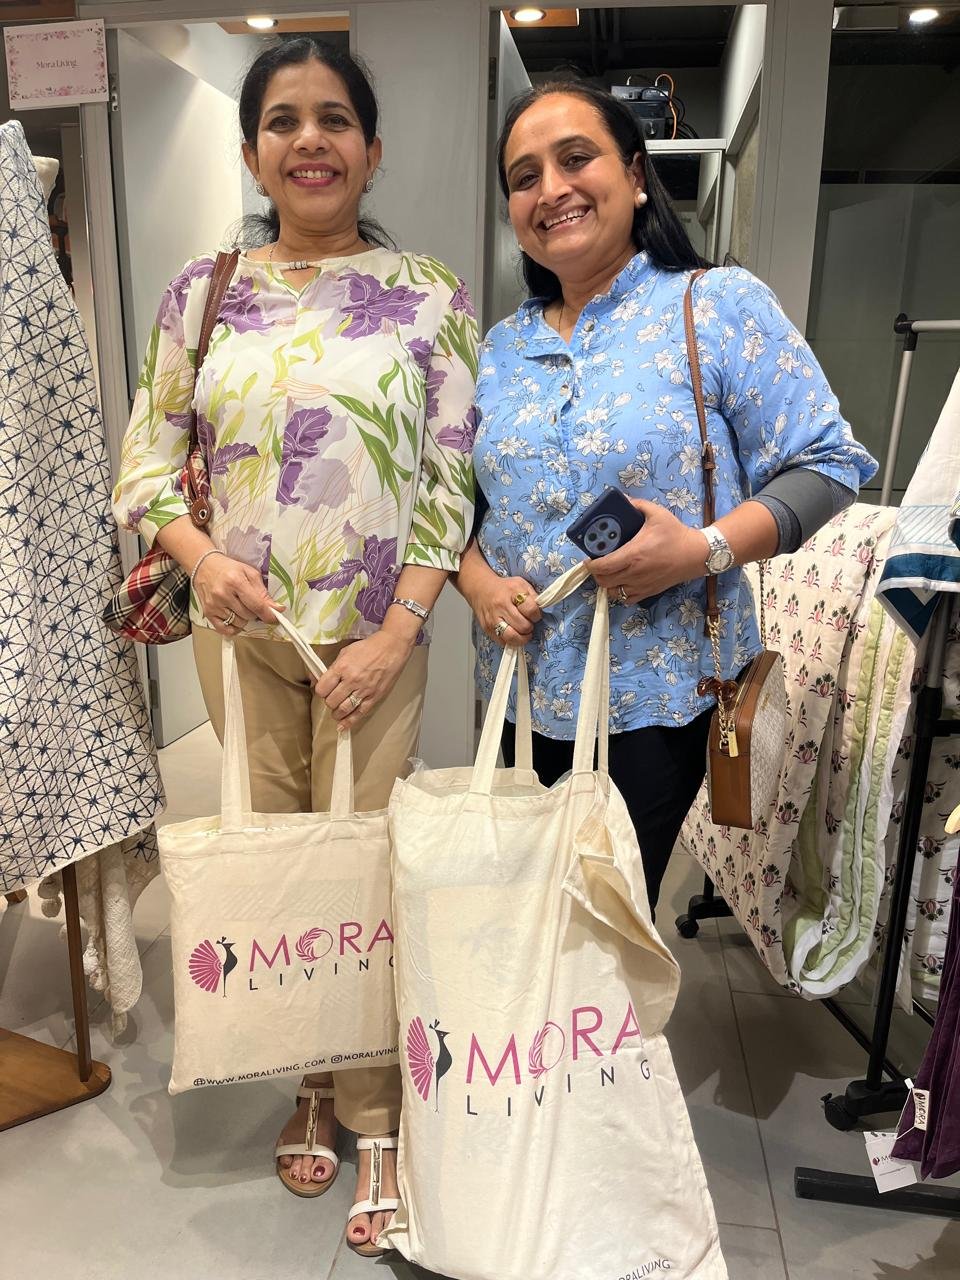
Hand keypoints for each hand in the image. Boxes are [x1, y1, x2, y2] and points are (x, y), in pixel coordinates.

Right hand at [193, 552, 283, 635]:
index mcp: (236, 581)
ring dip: (244, 618)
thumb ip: (263, 592)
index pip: (257, 605)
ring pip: (239, 623)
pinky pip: (225, 630)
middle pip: (249, 616)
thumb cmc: (228, 568)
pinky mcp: (208, 613)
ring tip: (239, 605)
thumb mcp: (249, 572)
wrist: (204, 566)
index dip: (269, 614)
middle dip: (255, 612)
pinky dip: (233, 628)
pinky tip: (234, 619)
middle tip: (250, 602)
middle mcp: (223, 595)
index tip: (276, 618)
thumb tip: (277, 608)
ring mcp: (214, 605)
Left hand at [314, 630, 414, 731]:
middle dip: (329, 701)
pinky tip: (343, 726)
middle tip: (332, 698)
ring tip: (337, 711)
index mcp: (342, 667)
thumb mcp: (345, 652)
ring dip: (337, 713)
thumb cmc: (369, 648)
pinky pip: (360, 713)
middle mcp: (352, 680)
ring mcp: (364, 690)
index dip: (321, 691)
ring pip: (343, 710)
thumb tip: (317, 680)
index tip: (323, 690)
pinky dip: (349, 722)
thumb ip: (332, 668)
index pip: (322, 688)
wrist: (391, 648)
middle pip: (331, 701)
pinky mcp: (374, 697)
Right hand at [464, 573, 541, 647]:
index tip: (535, 615)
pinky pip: (503, 642)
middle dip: (529, 627)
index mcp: (512, 591)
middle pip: (523, 626)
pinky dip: (511, 641)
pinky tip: (513, 634)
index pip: (531, 609)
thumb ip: (533, 597)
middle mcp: (501, 605)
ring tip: (523, 632)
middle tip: (528, 623)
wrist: (481, 589)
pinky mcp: (487, 629)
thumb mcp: (521, 584)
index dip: (537, 615)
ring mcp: (493, 619)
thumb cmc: (504, 588)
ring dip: (522, 638)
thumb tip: (541, 612)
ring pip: (512, 637)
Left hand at [589, 499, 706, 604]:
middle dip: (596, 572)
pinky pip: (626, 599)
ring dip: (607, 583)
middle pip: (603, 580)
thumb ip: (637, 505)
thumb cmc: (675, 534)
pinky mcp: (648, 593)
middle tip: (598, 562)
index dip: (591, 563)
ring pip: (613, 592)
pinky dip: (620, 592)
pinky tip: (622, 581)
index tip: (589, 557)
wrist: (695, 554)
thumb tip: (622, 499)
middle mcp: (634, 573)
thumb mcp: (656, 513)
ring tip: (609, 572)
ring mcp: (641, 585)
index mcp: (633, 554)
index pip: (603, 565)